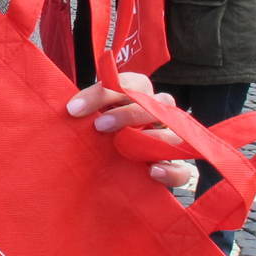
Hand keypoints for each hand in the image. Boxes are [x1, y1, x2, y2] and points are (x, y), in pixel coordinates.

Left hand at [65, 71, 195, 190]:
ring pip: (173, 133)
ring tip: (124, 147)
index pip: (129, 84)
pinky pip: (183, 170)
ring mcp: (169, 140)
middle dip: (126, 113)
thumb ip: (89, 113)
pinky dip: (171, 170)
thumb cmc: (102, 135)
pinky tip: (152, 171)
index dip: (101, 93)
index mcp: (138, 94)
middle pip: (154, 104)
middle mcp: (158, 113)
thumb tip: (71, 110)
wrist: (112, 168)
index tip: (74, 109)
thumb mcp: (94, 119)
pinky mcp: (175, 167)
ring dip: (151, 137)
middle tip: (99, 125)